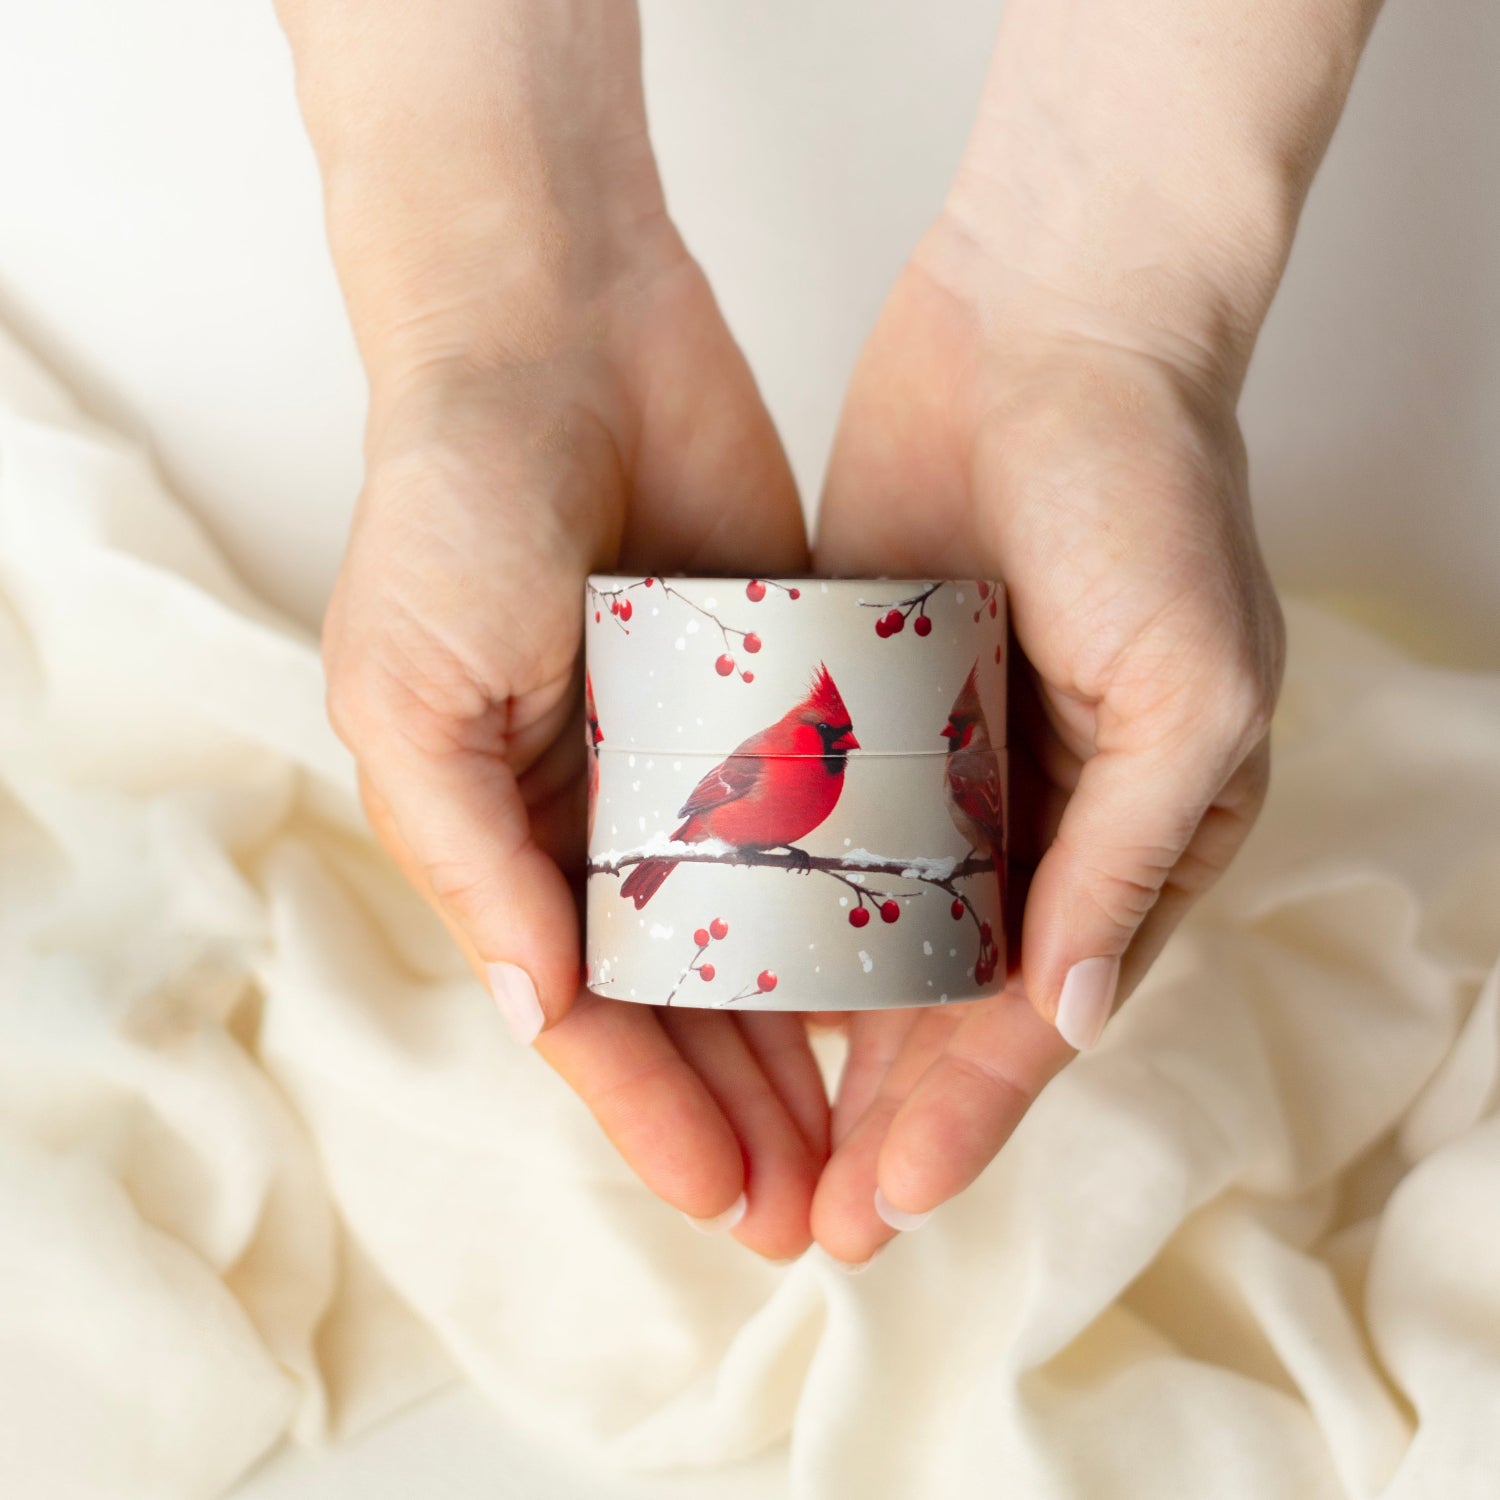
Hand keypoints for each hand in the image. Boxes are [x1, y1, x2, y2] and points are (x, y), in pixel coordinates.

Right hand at [291, 0, 828, 1259]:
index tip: (732, 1200)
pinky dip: (855, 909)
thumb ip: (469, 857)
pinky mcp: (775, 695)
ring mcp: (693, 759)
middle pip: (683, 1001)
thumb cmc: (451, 503)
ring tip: (870, 1138)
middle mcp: (599, 814)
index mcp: (504, 830)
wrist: (557, 331)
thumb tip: (538, 1014)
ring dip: (806, 1041)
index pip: (586, 1012)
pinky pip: (822, 827)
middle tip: (823, 1210)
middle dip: (745, 1110)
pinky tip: (904, 984)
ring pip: (761, 937)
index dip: (653, 1114)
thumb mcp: (412, 692)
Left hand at [808, 227, 1284, 1264]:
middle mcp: (1031, 820)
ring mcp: (942, 770)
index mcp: (1124, 833)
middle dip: (882, 1114)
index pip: (1035, 1012)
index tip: (883, 1203)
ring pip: (873, 939)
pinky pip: (819, 834)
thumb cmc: (1149, 495)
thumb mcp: (1188, 689)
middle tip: (803, 1217)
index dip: (965, 1115)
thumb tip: (1071, 1020)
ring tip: (757, 1137)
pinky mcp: (863, 709)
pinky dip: (781, 912)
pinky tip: (727, 985)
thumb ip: (1129, 861)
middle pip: (945, 1003)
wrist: (1049, 325)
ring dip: (823, 1039)